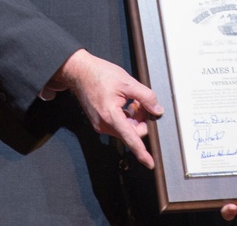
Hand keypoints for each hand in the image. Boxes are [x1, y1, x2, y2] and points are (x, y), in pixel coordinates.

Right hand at [42, 49, 162, 167]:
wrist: (78, 72)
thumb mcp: (127, 82)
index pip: (131, 138)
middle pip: (132, 133)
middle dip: (141, 121)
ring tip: (133, 101)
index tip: (150, 163)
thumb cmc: (99, 74)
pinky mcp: (99, 122)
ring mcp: (100, 124)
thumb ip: (145, 97)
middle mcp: (104, 124)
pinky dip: (126, 117)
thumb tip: (157, 110)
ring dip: (134, 118)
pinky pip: (118, 126)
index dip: (142, 152)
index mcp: (111, 115)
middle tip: (142, 104)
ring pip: (126, 129)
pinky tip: (126, 103)